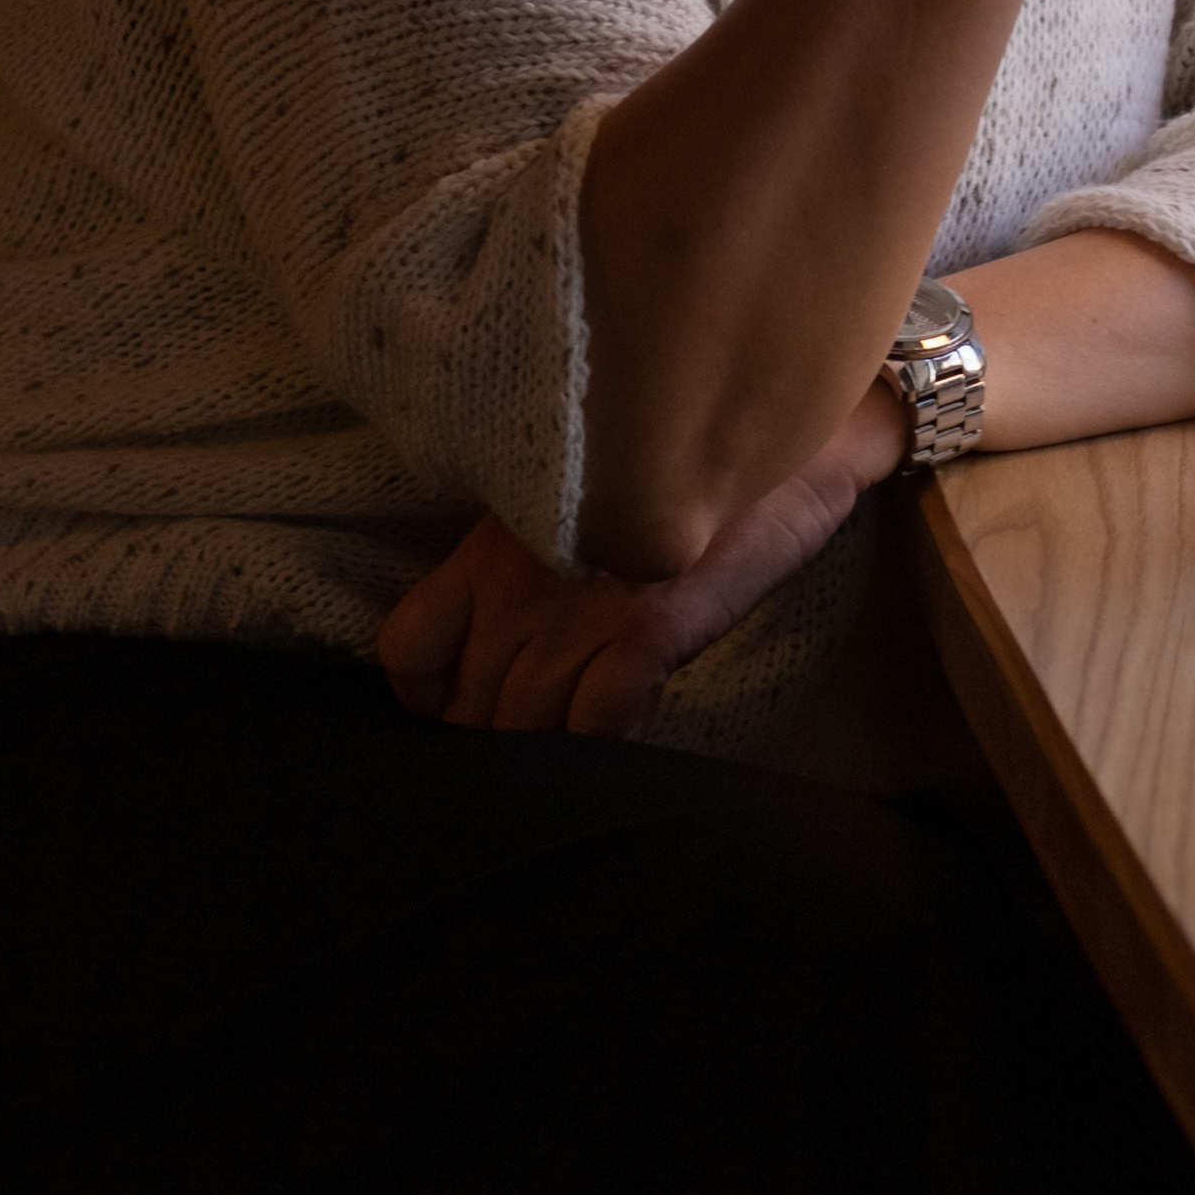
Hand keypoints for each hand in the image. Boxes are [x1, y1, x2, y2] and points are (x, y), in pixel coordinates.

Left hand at [378, 389, 900, 739]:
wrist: (788, 442)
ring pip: (525, 731)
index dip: (428, 695)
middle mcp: (517, 586)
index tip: (460, 702)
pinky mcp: (645, 634)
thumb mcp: (577, 500)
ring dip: (548, 751)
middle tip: (534, 733)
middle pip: (468, 709)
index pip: (406, 650)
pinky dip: (606, 746)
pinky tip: (630, 725)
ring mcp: (578, 614)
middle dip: (493, 734)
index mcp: (488, 546)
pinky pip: (596, 731)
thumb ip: (526, 560)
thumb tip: (497, 628)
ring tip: (579, 743)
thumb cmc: (680, 467)